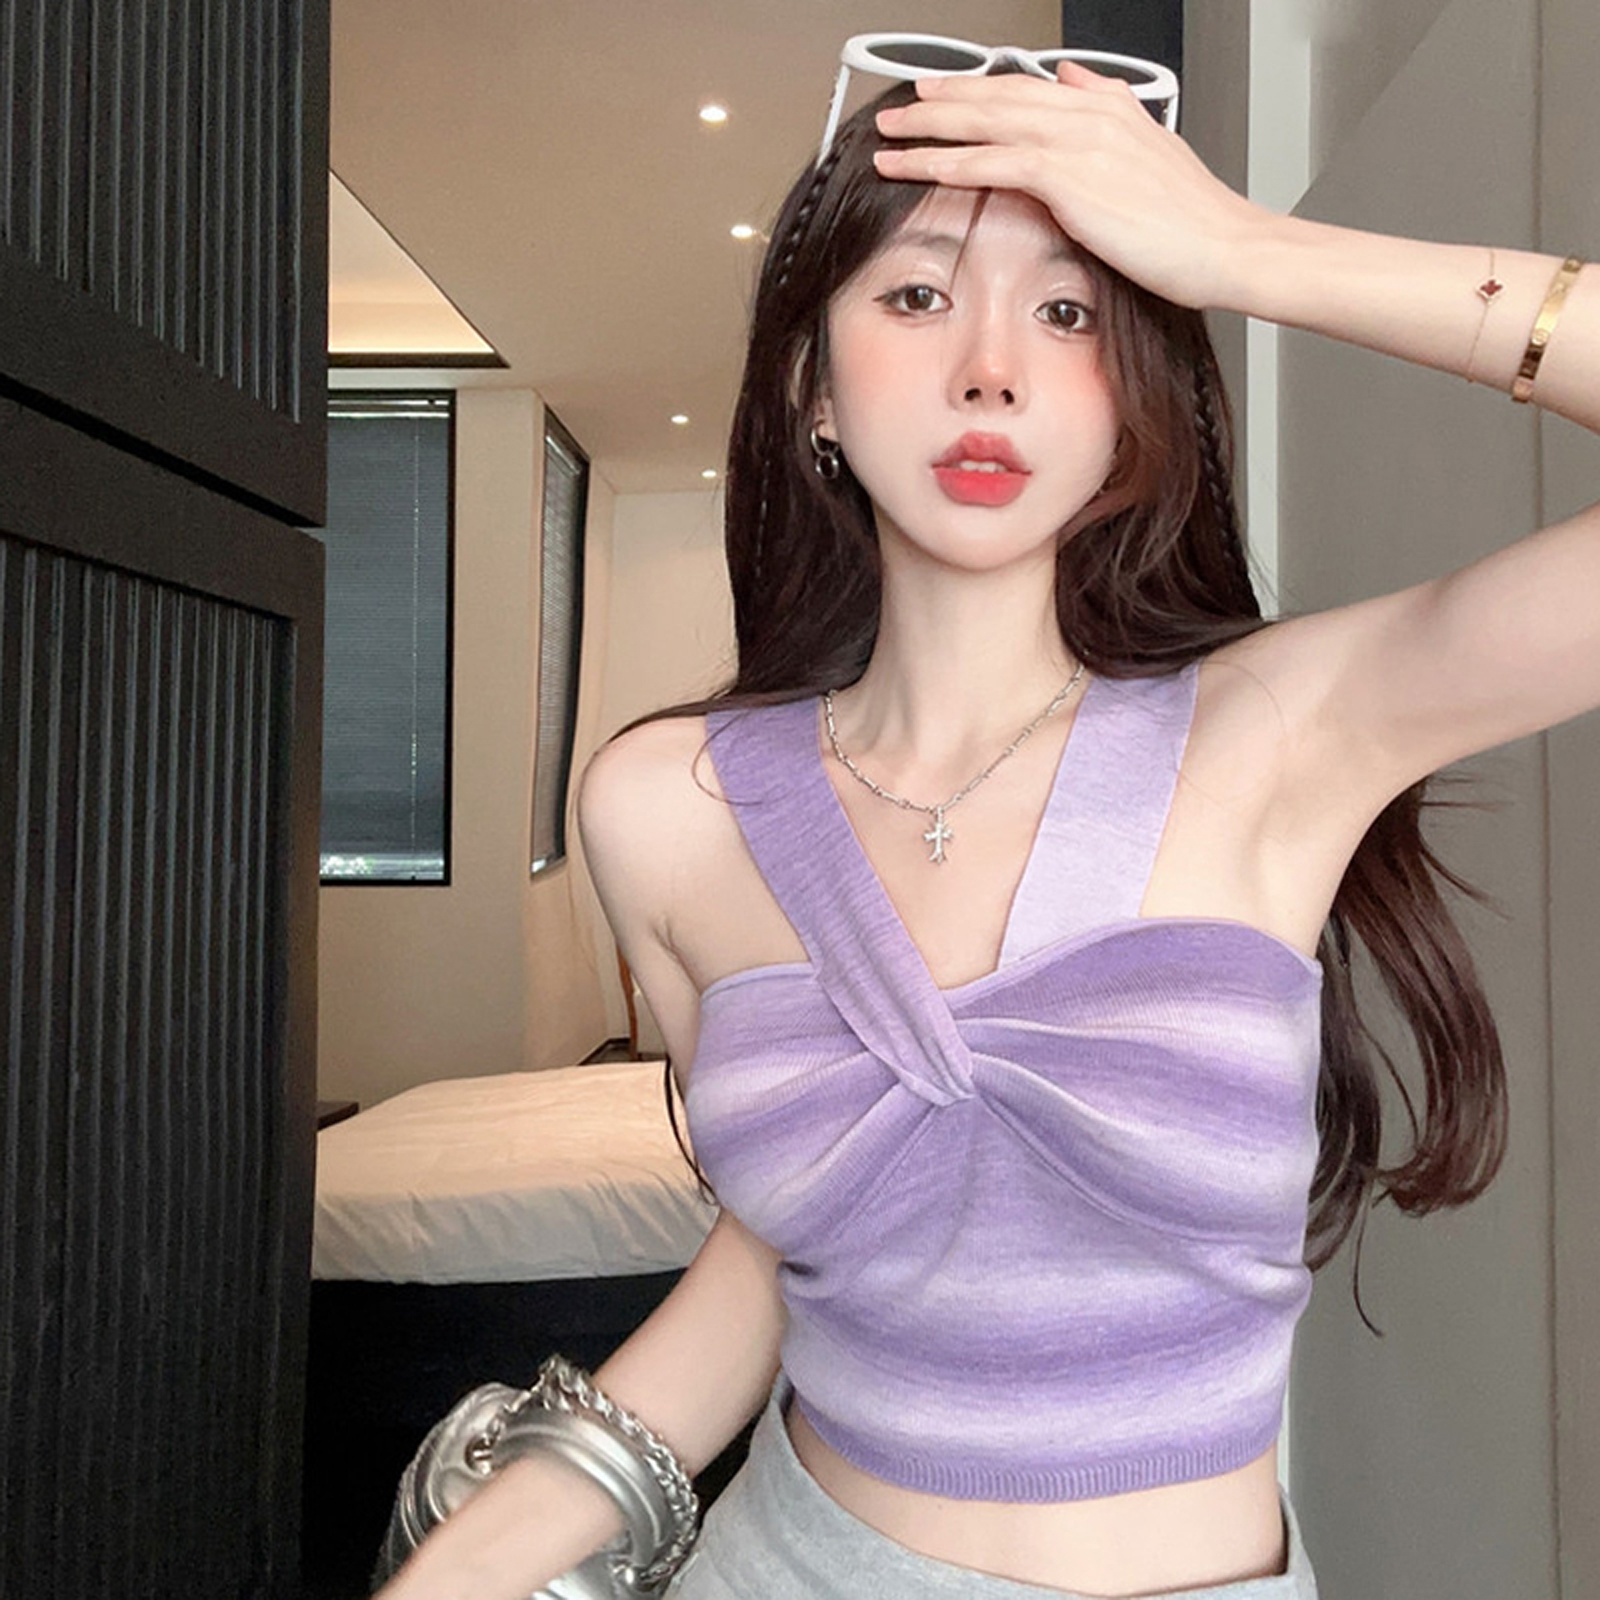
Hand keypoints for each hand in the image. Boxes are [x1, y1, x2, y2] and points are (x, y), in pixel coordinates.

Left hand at [871, 64, 1273, 311]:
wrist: (1226, 246)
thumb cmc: (1194, 220)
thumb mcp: (1152, 150)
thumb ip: (1110, 111)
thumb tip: (1077, 80)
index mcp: (1109, 108)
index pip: (1027, 89)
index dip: (978, 89)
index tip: (942, 93)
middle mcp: (1090, 114)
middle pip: (999, 96)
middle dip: (943, 100)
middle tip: (901, 107)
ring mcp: (1079, 142)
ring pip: (987, 122)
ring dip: (932, 128)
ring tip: (892, 136)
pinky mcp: (1071, 177)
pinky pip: (996, 162)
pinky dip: (952, 161)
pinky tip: (921, 166)